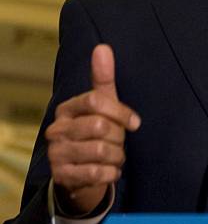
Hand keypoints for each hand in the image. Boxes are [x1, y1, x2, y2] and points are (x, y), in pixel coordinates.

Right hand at [45, 44, 140, 216]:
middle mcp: (57, 129)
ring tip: (115, 157)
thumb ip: (103, 78)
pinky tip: (109, 171)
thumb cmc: (96, 133)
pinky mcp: (61, 176)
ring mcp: (56, 153)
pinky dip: (111, 173)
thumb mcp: (103, 105)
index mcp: (67, 108)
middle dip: (119, 137)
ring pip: (101, 151)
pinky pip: (96, 173)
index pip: (96, 100)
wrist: (81, 174)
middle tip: (119, 142)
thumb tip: (102, 47)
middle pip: (101, 126)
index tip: (136, 123)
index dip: (121, 112)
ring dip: (117, 156)